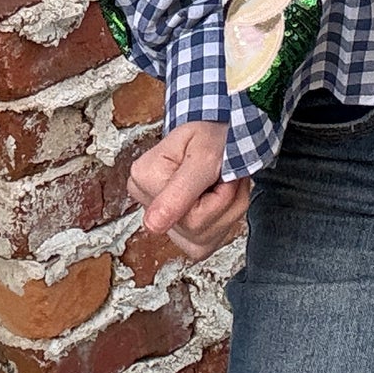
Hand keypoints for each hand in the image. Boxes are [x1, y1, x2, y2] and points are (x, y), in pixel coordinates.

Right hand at [127, 118, 245, 262]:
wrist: (217, 131)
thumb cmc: (210, 134)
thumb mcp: (204, 155)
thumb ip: (180, 191)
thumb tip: (153, 225)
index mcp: (144, 180)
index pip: (189, 218)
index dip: (219, 198)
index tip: (220, 172)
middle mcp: (146, 204)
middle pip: (196, 231)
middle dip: (226, 203)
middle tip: (226, 175)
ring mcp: (162, 220)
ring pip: (204, 240)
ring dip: (229, 210)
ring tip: (225, 183)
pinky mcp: (178, 232)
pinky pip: (208, 242)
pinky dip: (226, 218)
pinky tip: (221, 196)